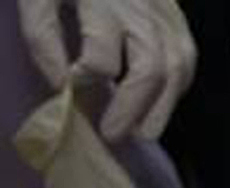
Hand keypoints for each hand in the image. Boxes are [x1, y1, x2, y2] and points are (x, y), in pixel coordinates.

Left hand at [17, 0, 196, 139]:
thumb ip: (42, 36)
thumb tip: (60, 85)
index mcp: (103, 2)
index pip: (102, 55)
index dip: (86, 78)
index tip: (71, 87)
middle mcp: (142, 12)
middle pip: (152, 69)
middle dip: (133, 109)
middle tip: (113, 133)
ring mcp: (166, 15)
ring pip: (178, 69)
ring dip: (162, 108)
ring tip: (143, 131)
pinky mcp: (178, 19)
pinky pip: (187, 60)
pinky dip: (176, 89)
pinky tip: (159, 103)